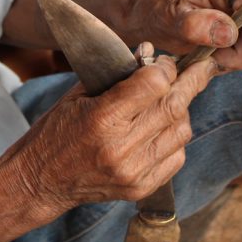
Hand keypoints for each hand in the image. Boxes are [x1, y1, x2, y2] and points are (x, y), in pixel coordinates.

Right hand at [6, 54, 219, 220]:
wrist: (40, 179)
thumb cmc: (56, 130)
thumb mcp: (78, 94)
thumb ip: (117, 74)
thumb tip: (151, 53)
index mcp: (101, 118)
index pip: (153, 84)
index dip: (165, 68)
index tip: (165, 62)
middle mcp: (120, 147)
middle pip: (174, 106)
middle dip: (191, 82)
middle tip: (200, 69)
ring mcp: (133, 171)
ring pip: (182, 130)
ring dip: (182, 110)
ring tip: (172, 100)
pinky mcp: (141, 188)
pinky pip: (177, 156)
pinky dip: (176, 137)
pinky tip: (162, 128)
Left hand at [126, 0, 241, 71]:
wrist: (151, 13)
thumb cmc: (157, 13)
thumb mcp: (171, 20)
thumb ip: (197, 26)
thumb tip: (230, 34)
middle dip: (241, 50)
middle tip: (213, 59)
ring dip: (236, 53)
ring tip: (209, 54)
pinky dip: (235, 51)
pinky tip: (216, 52)